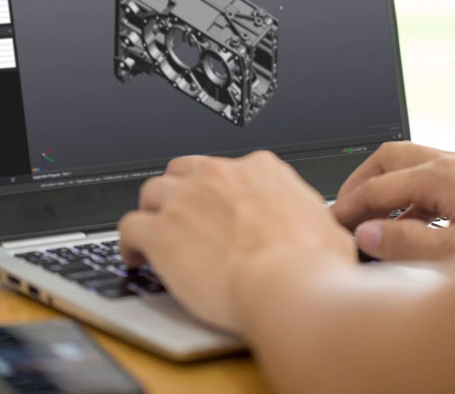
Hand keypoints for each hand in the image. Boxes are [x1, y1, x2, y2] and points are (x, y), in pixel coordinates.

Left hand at [118, 151, 356, 332]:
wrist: (288, 286)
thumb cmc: (312, 265)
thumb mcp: (326, 228)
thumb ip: (309, 218)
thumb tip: (320, 229)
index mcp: (260, 170)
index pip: (227, 168)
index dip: (217, 191)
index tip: (217, 207)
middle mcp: (219, 176)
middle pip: (183, 172)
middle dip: (179, 192)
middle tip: (181, 216)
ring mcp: (186, 201)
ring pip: (151, 192)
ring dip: (152, 213)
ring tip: (154, 235)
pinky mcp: (161, 233)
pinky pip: (128, 227)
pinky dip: (128, 243)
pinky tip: (134, 257)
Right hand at [332, 142, 454, 260]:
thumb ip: (406, 244)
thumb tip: (366, 234)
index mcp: (441, 175)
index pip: (377, 186)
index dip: (349, 206)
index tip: (332, 223)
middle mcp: (453, 162)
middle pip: (389, 156)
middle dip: (361, 180)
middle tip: (345, 208)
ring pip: (411, 162)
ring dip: (386, 185)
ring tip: (374, 218)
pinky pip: (432, 174)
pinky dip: (411, 193)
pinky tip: (414, 222)